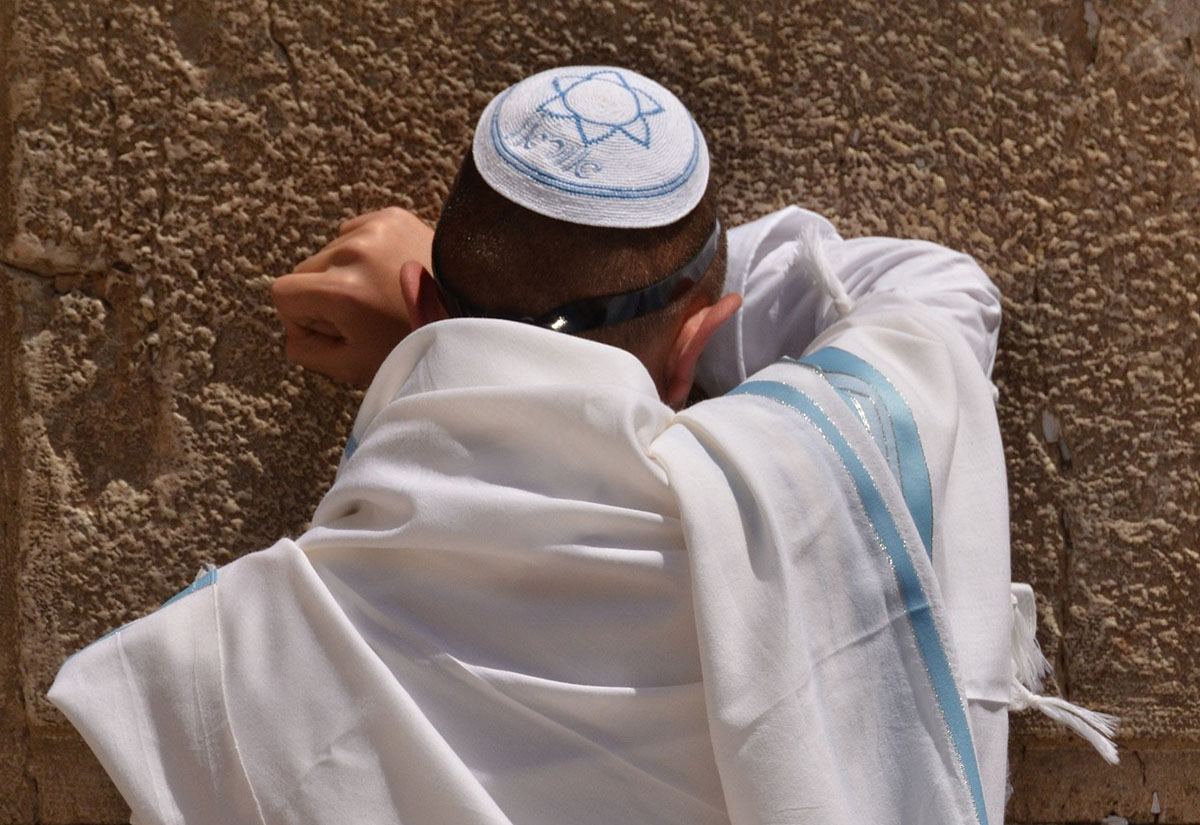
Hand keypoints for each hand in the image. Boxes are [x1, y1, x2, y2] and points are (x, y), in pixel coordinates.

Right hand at [271, 207, 433, 386]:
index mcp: (341, 290)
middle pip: (305, 270)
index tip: (335, 330)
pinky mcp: (392, 216)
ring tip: (384, 294)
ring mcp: (375, 229)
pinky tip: (391, 273)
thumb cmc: (415, 345)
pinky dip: (365, 253)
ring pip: (329, 252)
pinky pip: (354, 232)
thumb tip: (291, 327)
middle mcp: (354, 251)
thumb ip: (305, 350)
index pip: (282, 293)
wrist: (472, 314)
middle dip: (324, 295)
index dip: (302, 318)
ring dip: (346, 273)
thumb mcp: (353, 366)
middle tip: (366, 316)